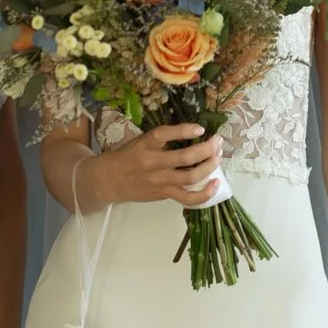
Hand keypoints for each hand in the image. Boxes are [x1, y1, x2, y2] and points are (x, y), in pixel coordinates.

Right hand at [93, 123, 224, 208]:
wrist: (109, 181)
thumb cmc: (127, 157)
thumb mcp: (140, 141)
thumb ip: (161, 139)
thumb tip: (192, 131)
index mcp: (144, 146)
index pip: (164, 135)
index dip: (183, 130)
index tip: (200, 128)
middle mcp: (152, 163)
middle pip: (185, 158)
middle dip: (207, 149)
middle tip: (217, 141)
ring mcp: (160, 181)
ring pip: (190, 176)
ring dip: (209, 166)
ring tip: (218, 156)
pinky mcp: (165, 194)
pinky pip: (188, 198)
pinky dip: (204, 194)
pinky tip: (215, 183)